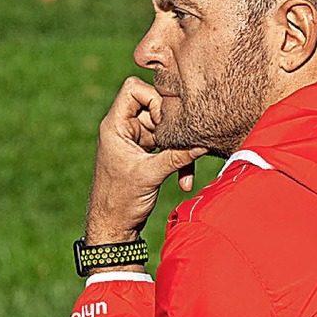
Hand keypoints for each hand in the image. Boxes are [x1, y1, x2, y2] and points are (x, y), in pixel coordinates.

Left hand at [86, 76, 205, 245]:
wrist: (113, 228)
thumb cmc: (120, 201)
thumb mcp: (150, 175)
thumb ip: (178, 156)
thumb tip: (203, 142)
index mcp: (116, 126)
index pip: (134, 89)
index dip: (155, 98)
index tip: (166, 122)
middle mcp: (125, 129)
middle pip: (156, 108)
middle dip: (173, 127)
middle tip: (181, 144)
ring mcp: (137, 141)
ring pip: (166, 130)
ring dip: (179, 148)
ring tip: (185, 169)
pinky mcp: (147, 154)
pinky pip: (169, 147)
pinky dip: (178, 160)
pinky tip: (184, 181)